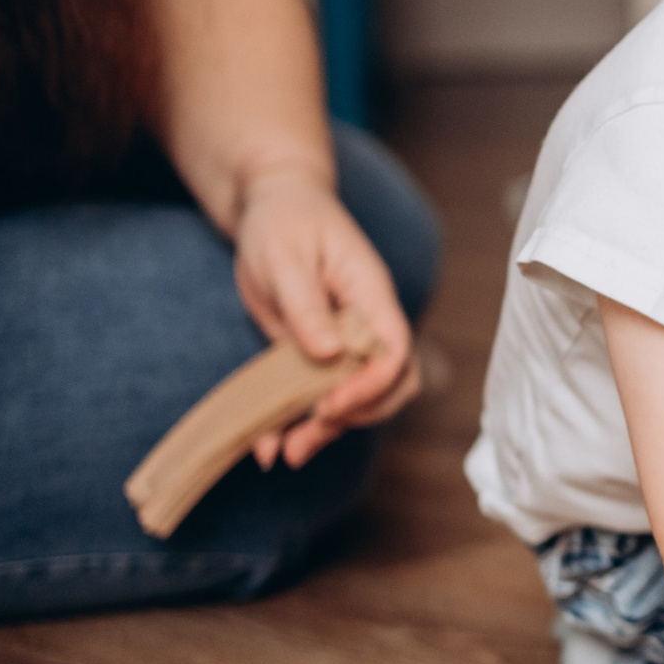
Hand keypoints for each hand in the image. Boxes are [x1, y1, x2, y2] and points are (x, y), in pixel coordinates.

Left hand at [231, 166, 419, 467]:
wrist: (271, 209)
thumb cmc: (284, 222)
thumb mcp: (286, 257)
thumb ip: (307, 305)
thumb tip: (329, 353)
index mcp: (372, 296)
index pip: (394, 349)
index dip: (371, 384)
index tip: (330, 403)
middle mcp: (367, 325)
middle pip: (391, 384)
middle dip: (356, 416)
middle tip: (309, 433)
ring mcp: (344, 343)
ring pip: (356, 398)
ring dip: (326, 430)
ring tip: (284, 455)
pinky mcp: (314, 355)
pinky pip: (316, 395)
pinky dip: (296, 423)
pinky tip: (269, 445)